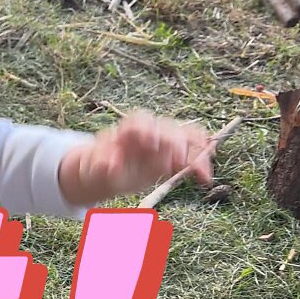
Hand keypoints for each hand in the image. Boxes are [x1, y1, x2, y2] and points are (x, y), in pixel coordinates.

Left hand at [62, 110, 213, 205]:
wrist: (106, 174)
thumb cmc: (98, 167)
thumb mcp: (95, 166)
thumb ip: (102, 163)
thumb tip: (108, 164)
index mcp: (127, 130)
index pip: (140, 120)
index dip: (147, 130)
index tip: (150, 144)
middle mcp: (149, 132)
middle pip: (167, 127)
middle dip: (174, 141)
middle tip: (178, 160)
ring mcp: (164, 142)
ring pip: (185, 137)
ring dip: (194, 150)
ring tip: (200, 170)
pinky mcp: (172, 156)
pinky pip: (192, 154)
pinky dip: (201, 163)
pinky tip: (205, 178)